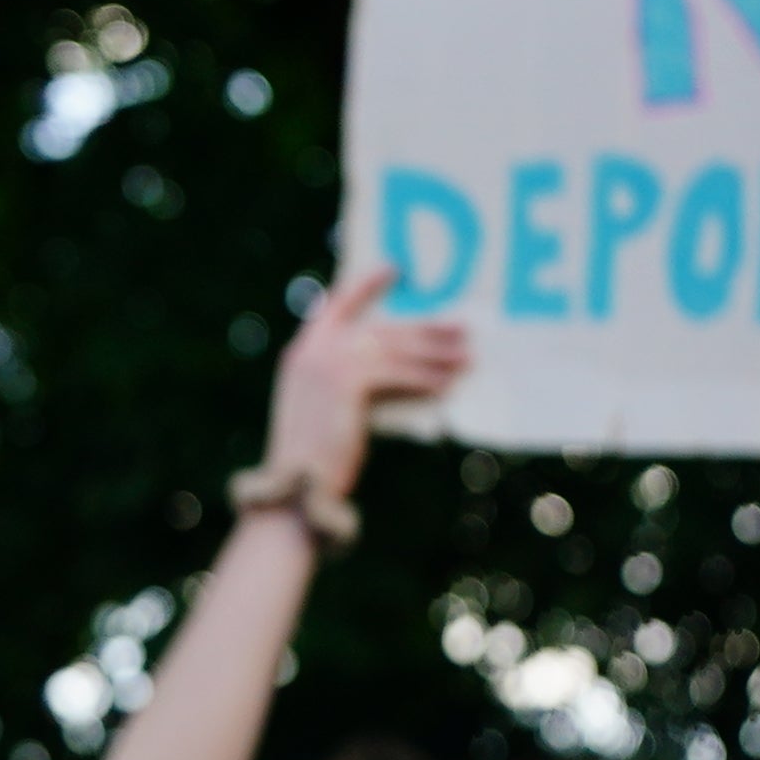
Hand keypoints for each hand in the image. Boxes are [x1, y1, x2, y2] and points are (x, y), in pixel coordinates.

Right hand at [265, 273, 472, 504]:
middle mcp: (313, 351)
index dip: (365, 285)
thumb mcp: (322, 412)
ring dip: (435, 355)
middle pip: (381, 329)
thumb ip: (345, 385)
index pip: (336, 304)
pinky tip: (446, 386)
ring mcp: (328, 364)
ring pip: (395, 349)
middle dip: (425, 329)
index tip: (393, 268)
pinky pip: (397, 375)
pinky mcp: (346, 383)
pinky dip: (424, 380)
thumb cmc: (311, 463)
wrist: (294, 490)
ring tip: (466, 360)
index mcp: (302, 353)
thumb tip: (397, 371)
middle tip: (461, 329)